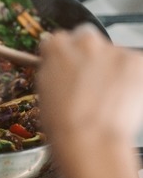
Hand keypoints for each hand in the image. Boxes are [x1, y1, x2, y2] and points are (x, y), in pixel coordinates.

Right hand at [36, 23, 142, 146]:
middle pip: (87, 39)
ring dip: (111, 68)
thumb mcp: (44, 90)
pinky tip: (121, 97)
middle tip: (89, 81)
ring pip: (113, 54)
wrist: (90, 138)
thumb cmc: (63, 121)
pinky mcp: (136, 61)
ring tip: (107, 97)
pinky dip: (131, 78)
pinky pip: (134, 65)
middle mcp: (85, 42)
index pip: (59, 41)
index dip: (64, 57)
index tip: (67, 69)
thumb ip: (54, 68)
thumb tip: (61, 65)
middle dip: (88, 55)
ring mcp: (112, 50)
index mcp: (57, 47)